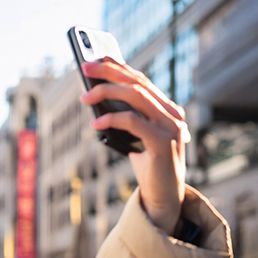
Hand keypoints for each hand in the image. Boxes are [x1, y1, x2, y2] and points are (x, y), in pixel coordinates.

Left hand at [80, 58, 189, 235]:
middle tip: (84, 68)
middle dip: (109, 73)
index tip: (97, 59)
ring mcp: (172, 128)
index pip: (142, 81)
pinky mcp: (164, 144)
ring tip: (85, 97)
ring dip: (107, 93)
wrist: (165, 198)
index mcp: (167, 110)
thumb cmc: (148, 167)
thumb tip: (95, 98)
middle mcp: (173, 115)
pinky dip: (112, 120)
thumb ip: (123, 118)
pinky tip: (95, 123)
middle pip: (138, 84)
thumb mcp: (134, 138)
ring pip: (137, 98)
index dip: (119, 67)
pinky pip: (134, 123)